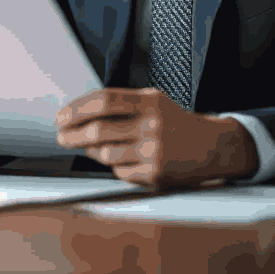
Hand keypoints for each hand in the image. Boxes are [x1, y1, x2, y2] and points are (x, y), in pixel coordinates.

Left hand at [55, 88, 258, 187]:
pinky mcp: (155, 174)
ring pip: (104, 153)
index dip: (76, 109)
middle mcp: (152, 125)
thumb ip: (122, 104)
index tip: (62, 116)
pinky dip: (114, 166)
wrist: (212, 146)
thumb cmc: (176, 123)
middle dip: (72, 134)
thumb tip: (81, 113)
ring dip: (91, 152)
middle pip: (98, 129)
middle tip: (62, 136)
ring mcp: (154, 151)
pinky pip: (119, 171)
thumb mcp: (154, 102)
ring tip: (90, 148)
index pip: (104, 100)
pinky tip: (122, 159)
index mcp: (150, 102)